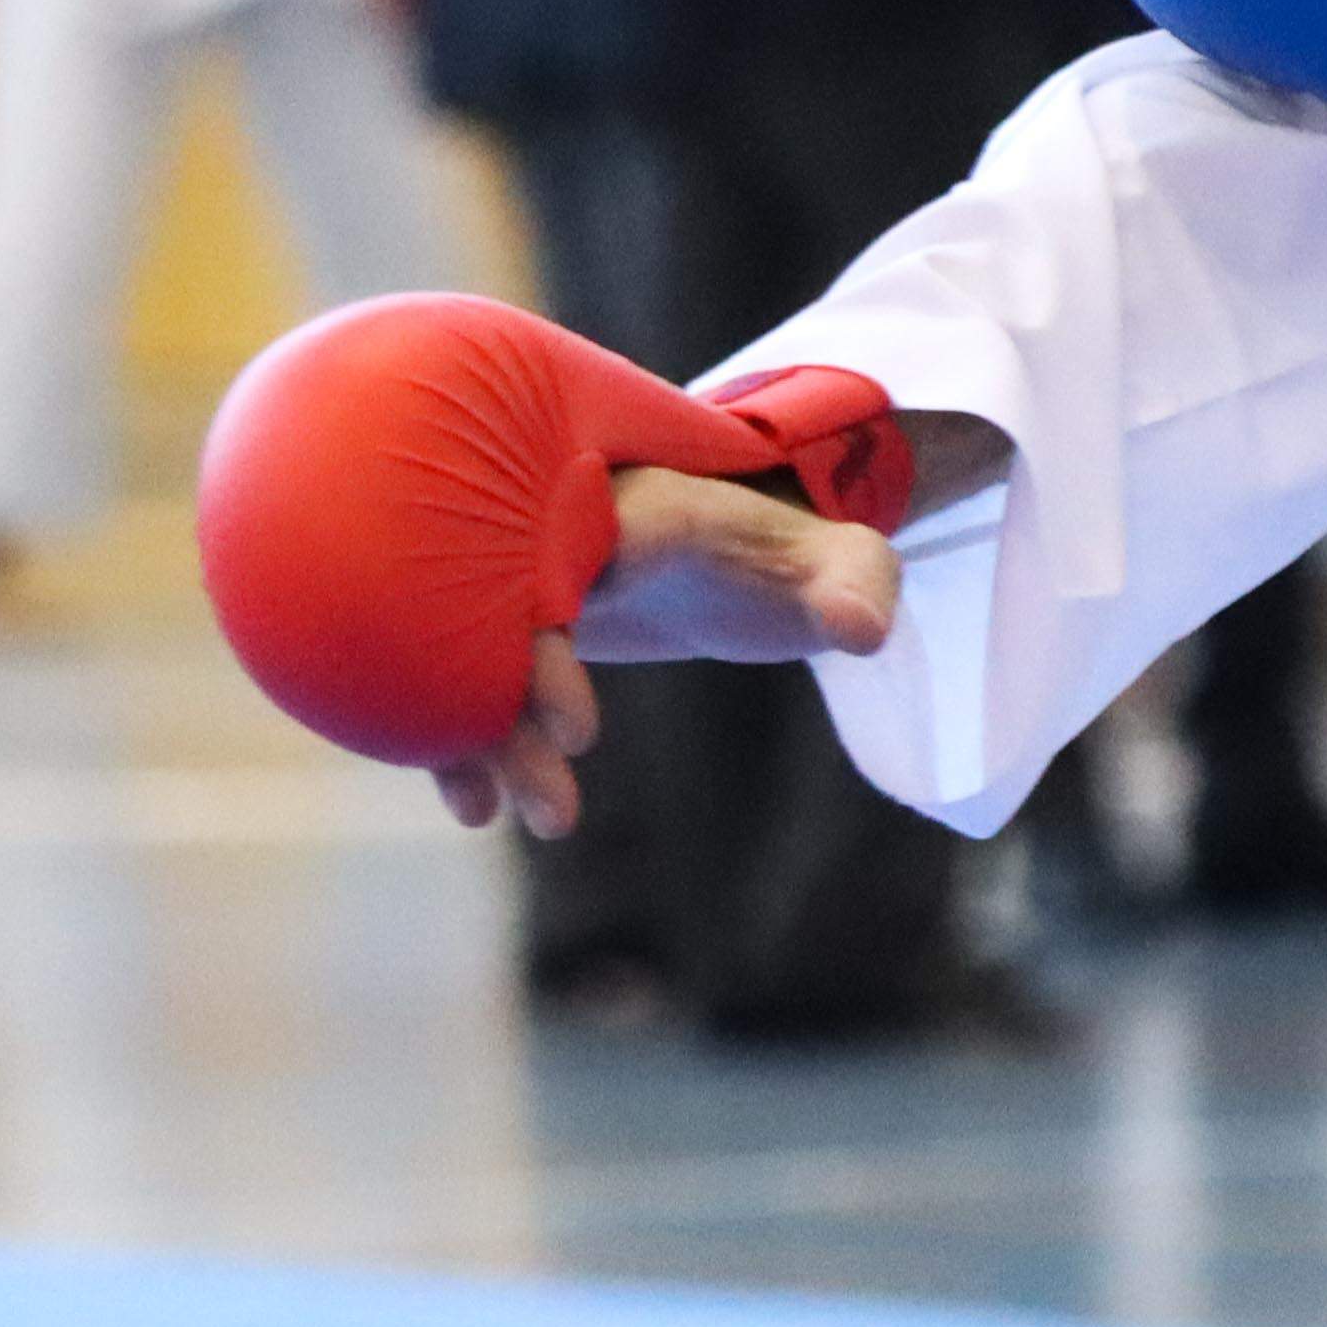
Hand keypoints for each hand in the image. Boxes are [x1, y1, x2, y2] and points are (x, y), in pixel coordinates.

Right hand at [427, 468, 901, 838]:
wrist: (758, 563)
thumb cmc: (801, 559)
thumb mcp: (849, 563)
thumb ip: (858, 585)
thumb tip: (858, 629)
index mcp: (629, 507)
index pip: (555, 568)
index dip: (549, 652)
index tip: (580, 734)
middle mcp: (560, 533)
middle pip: (497, 620)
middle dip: (505, 719)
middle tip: (554, 813)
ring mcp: (531, 578)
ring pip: (475, 656)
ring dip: (482, 740)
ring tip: (513, 819)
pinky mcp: (521, 624)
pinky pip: (473, 676)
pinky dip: (467, 735)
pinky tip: (475, 806)